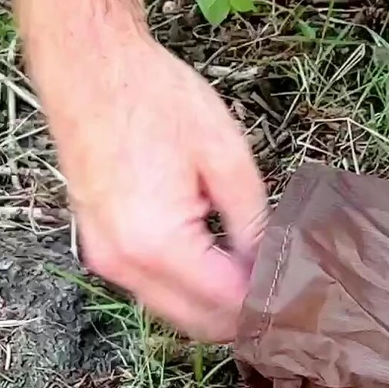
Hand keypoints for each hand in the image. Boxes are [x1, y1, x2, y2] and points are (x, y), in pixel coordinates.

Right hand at [46, 40, 267, 341]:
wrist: (89, 65)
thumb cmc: (153, 98)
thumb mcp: (226, 155)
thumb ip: (252, 221)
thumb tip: (269, 266)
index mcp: (158, 242)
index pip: (226, 305)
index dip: (267, 306)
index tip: (300, 296)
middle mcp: (124, 262)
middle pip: (197, 322)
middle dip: (242, 317)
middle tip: (286, 295)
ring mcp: (104, 257)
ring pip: (172, 311)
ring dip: (214, 306)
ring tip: (259, 280)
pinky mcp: (98, 244)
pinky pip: (150, 286)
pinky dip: (185, 288)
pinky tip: (220, 265)